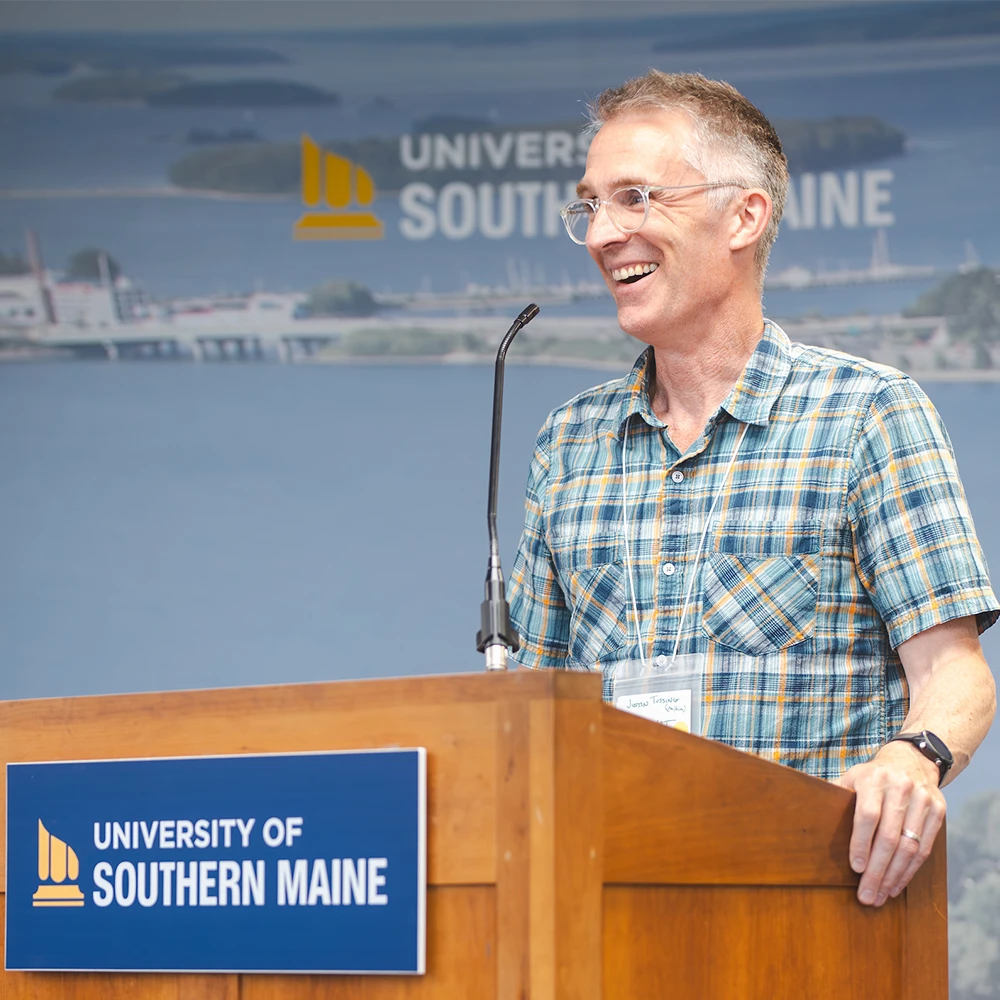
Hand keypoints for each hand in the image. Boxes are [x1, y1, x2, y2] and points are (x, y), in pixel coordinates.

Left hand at [835, 741, 945, 906]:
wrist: (910, 760)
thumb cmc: (872, 777)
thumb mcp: (851, 778)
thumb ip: (836, 798)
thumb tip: (810, 820)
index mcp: (873, 778)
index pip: (867, 815)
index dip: (861, 843)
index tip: (856, 869)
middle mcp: (900, 787)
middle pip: (889, 836)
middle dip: (877, 870)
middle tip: (867, 895)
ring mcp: (922, 798)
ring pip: (910, 847)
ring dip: (894, 876)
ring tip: (880, 895)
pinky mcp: (938, 810)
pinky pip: (925, 848)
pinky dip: (910, 871)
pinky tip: (896, 884)